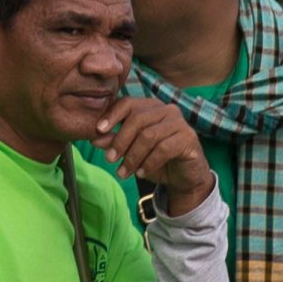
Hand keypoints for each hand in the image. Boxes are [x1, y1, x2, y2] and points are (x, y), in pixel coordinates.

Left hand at [97, 99, 213, 215]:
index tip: (98, 130)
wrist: (183, 178)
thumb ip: (114, 141)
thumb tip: (94, 138)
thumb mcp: (131, 151)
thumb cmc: (156, 160)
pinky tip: (141, 173)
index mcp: (150, 106)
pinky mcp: (189, 137)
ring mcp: (179, 122)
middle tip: (109, 159)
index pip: (128, 103)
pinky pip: (164, 148)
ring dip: (133, 156)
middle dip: (120, 140)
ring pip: (149, 135)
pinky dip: (149, 162)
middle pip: (137, 118)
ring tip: (123, 172)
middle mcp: (166, 109)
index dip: (111, 115)